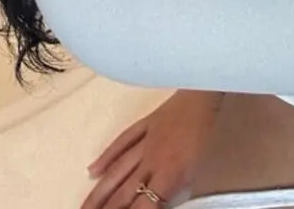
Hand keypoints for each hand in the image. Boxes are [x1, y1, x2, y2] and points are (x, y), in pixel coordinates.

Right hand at [82, 91, 223, 208]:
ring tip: (84, 206)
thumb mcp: (198, 171)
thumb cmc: (209, 134)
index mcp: (168, 176)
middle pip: (124, 192)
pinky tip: (93, 170)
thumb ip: (177, 191)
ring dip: (100, 190)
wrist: (206, 95)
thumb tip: (162, 202)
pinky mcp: (146, 124)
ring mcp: (146, 142)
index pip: (142, 206)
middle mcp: (151, 161)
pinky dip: (107, 156)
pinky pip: (122, 142)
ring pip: (117, 171)